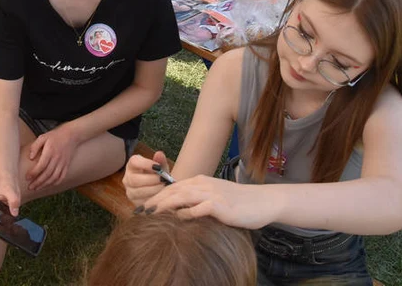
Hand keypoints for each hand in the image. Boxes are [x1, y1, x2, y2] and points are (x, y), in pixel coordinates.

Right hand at [0, 170, 21, 241]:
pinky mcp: (6, 208)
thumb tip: (14, 214)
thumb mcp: (12, 192)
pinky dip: (6, 223)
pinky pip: (5, 217)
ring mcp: (0, 208)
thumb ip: (13, 202)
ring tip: (1, 237)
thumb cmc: (8, 183)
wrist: (10, 178)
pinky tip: (10, 230)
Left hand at [26, 123, 79, 191]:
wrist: (71, 135)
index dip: (34, 173)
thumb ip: (35, 146)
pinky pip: (61, 177)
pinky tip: (48, 185)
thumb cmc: (55, 136)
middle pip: (47, 173)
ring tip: (36, 188)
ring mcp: (63, 163)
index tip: (27, 178)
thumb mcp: (43, 137)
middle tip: (30, 187)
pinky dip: (54, 183)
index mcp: (50, 151)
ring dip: (45, 184)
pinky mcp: (67, 166)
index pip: (42, 165)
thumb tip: (30, 157)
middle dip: (38, 182)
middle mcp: (57, 158)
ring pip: (54, 177)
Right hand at [123, 150, 168, 205]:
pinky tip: (161, 195)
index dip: (145, 164)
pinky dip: (152, 199)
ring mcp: (129, 191)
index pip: (134, 161)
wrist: (158, 188)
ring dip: (153, 190)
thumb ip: (160, 161)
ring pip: (137, 192)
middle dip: (151, 180)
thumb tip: (159, 154)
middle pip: (134, 179)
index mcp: (132, 165)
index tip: (158, 167)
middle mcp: (127, 178)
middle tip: (163, 180)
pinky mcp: (134, 202)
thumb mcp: (161, 167)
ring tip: (164, 187)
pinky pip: (141, 202)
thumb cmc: (158, 175)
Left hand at [143, 175, 274, 229]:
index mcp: (200, 181)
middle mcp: (203, 184)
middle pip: (173, 191)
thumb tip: (179, 211)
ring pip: (182, 197)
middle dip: (154, 201)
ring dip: (164, 206)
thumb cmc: (238, 202)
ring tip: (151, 215)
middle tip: (140, 212)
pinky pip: (199, 208)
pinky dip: (186, 214)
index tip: (142, 207)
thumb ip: (197, 200)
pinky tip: (178, 220)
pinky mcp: (220, 205)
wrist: (262, 201)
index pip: (173, 187)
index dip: (156, 196)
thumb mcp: (214, 197)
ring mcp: (212, 193)